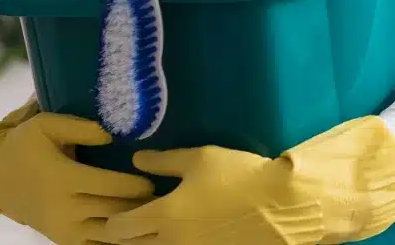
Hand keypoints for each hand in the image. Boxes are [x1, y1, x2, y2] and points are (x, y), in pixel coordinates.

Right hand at [0, 99, 154, 244]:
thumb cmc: (25, 142)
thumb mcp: (46, 124)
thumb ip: (80, 127)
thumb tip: (111, 134)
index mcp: (65, 178)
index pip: (111, 187)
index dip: (136, 185)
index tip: (154, 179)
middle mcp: (65, 208)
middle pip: (114, 213)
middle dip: (141, 208)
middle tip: (165, 199)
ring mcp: (63, 227)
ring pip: (106, 235)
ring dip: (131, 228)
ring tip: (154, 217)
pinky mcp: (61, 239)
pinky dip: (114, 242)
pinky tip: (134, 234)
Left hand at [105, 146, 323, 244]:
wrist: (279, 204)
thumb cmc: (237, 176)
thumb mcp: (200, 158)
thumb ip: (164, 161)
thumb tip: (137, 160)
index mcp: (163, 216)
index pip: (118, 228)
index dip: (115, 219)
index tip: (121, 208)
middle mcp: (171, 242)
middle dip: (127, 234)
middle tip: (136, 218)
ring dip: (150, 241)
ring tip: (160, 226)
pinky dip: (174, 244)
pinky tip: (186, 231)